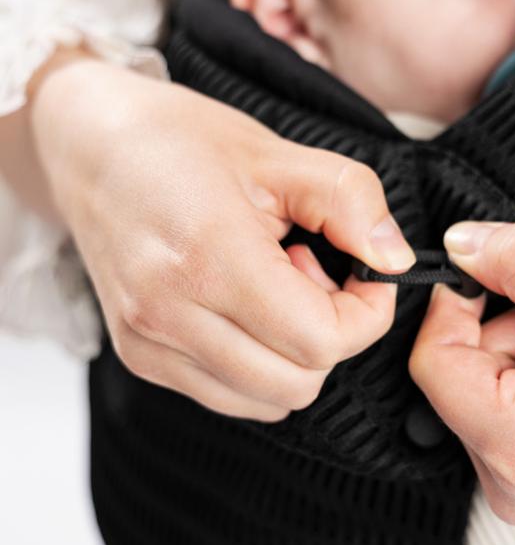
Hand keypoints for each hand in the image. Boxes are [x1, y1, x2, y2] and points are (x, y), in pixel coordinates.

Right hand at [30, 56, 413, 420]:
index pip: (321, 342)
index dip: (365, 314)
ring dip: (293, 355)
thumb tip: (395, 260)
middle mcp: (169, 312)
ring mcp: (149, 342)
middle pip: (300, 383)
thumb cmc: (181, 142)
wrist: (90, 147)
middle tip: (309, 271)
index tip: (360, 271)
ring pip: (268, 402)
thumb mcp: (279, 153)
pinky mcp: (138, 357)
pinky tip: (242, 307)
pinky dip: (258, 366)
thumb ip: (351, 203)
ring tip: (270, 287)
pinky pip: (229, 397)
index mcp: (208, 257)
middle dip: (331, 334)